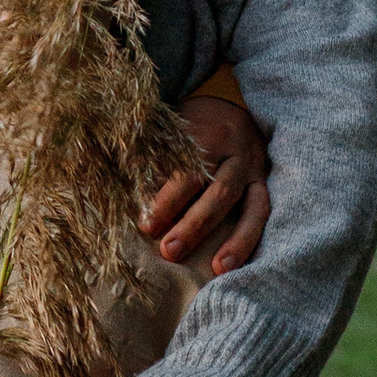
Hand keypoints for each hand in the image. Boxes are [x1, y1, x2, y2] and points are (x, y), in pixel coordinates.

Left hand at [142, 88, 268, 270]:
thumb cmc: (186, 127)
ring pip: (251, 205)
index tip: (144, 226)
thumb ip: (146, 155)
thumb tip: (111, 186)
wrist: (228, 107)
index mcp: (205, 136)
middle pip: (218, 191)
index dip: (166, 200)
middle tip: (169, 251)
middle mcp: (235, 152)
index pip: (186, 171)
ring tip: (219, 269)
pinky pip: (264, 213)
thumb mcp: (167, 131)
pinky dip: (252, 239)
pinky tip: (240, 265)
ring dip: (235, 240)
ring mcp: (254, 169)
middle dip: (194, 224)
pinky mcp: (265, 184)